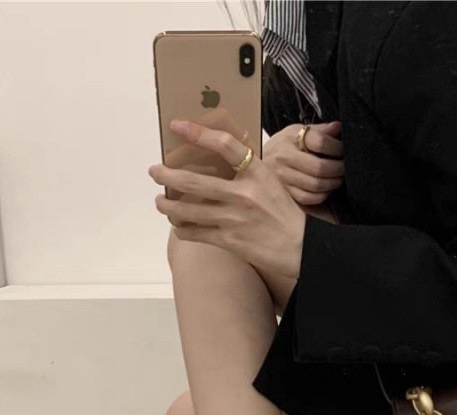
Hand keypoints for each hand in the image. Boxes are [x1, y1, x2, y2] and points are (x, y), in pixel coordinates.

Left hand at [149, 119, 306, 279]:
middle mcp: (243, 194)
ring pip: (187, 210)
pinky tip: (179, 226)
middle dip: (166, 176)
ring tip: (160, 202)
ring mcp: (233, 219)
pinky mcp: (229, 241)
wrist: (301, 248)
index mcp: (257, 173)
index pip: (224, 144)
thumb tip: (218, 161)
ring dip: (167, 206)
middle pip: (193, 181)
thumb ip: (247, 171)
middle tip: (155, 172)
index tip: (177, 126)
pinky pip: (195, 233)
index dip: (198, 133)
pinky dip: (182, 229)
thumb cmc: (285, 214)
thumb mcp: (271, 182)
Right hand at [263, 121, 343, 205]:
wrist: (258, 161)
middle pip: (319, 168)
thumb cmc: (283, 145)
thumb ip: (319, 130)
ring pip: (315, 185)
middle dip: (338, 169)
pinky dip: (322, 196)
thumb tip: (338, 127)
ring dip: (332, 184)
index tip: (342, 150)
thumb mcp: (297, 131)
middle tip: (344, 168)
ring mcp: (283, 177)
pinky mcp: (284, 193)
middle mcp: (284, 158)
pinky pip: (308, 198)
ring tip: (337, 179)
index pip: (320, 142)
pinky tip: (325, 190)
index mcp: (290, 138)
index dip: (337, 148)